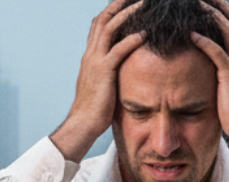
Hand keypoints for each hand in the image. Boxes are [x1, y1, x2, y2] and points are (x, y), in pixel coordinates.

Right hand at [51, 0, 146, 161]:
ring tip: (144, 4)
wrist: (82, 124)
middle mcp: (90, 55)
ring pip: (109, 28)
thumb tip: (123, 68)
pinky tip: (146, 33)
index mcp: (90, 56)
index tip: (126, 2)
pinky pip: (119, 50)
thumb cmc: (94, 109)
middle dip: (119, 4)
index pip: (99, 25)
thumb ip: (109, 72)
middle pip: (102, 19)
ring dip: (127, 14)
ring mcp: (95, 62)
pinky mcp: (104, 72)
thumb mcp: (101, 84)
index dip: (112, 11)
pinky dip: (133, 39)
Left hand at [193, 1, 228, 159]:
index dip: (223, 10)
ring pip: (228, 31)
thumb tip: (208, 63)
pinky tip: (192, 34)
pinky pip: (219, 53)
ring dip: (212, 15)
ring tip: (196, 5)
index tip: (209, 0)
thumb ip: (223, 70)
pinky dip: (206, 41)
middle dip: (219, 4)